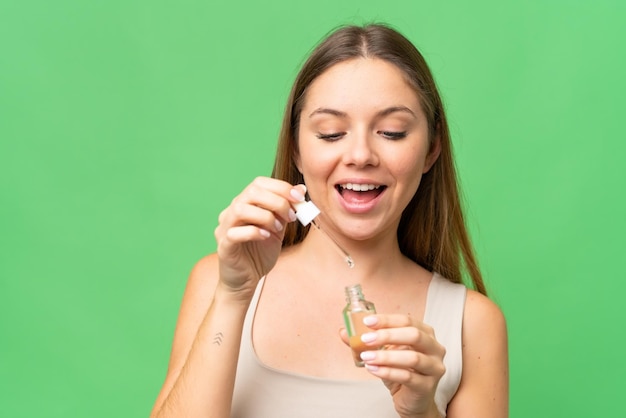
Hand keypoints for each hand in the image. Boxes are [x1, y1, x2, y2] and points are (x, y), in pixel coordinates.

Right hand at [214, 177, 304, 295]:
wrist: (246, 280)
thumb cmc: (260, 252)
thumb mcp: (279, 228)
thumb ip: (286, 209)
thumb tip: (301, 189)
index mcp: (244, 204)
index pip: (258, 183)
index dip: (281, 187)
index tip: (299, 198)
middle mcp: (231, 212)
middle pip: (251, 192)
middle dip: (277, 201)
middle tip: (291, 216)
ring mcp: (225, 228)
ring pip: (240, 209)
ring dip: (265, 216)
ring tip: (278, 228)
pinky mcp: (224, 246)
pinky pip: (235, 233)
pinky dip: (254, 232)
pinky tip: (266, 237)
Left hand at [341, 314, 445, 417]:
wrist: (412, 400)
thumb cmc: (401, 372)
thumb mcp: (384, 353)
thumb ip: (367, 342)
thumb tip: (344, 332)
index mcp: (426, 334)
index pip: (407, 320)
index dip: (386, 320)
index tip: (367, 321)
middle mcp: (435, 348)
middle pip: (413, 335)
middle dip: (387, 335)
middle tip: (365, 338)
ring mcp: (434, 367)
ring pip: (412, 357)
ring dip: (385, 356)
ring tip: (366, 356)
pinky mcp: (428, 386)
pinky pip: (408, 377)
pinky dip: (388, 372)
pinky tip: (373, 369)